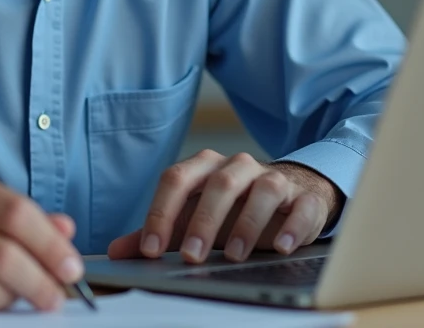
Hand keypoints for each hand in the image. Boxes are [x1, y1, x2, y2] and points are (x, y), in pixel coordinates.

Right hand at [0, 167, 82, 311]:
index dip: (50, 243)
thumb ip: (20, 214)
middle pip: (4, 253)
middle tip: (59, 293)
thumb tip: (65, 230)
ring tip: (32, 298)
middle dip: (42, 279)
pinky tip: (0, 303)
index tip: (72, 266)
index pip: (15, 212)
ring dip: (18, 299)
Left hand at [106, 150, 342, 263]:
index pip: (176, 180)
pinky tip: (282, 247)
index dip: (160, 213)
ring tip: (235, 255)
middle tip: (190, 256)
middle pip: (219, 183)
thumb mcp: (193, 219)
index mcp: (206, 168)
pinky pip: (302, 207)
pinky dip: (293, 226)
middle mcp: (239, 167)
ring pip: (263, 190)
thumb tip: (118, 251)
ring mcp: (274, 179)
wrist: (289, 197)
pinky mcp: (305, 198)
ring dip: (248, 223)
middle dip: (203, 221)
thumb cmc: (233, 210)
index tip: (149, 250)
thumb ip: (159, 231)